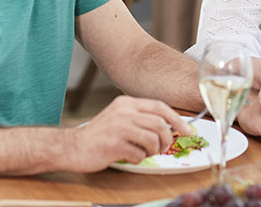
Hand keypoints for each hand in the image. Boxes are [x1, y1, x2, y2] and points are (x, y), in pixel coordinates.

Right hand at [67, 95, 191, 171]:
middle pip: (160, 123)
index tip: (187, 130)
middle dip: (167, 139)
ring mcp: (118, 127)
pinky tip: (129, 156)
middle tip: (164, 147)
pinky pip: (139, 154)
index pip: (160, 106)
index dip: (177, 119)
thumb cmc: (99, 135)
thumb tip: (169, 126)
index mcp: (126, 102)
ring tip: (145, 152)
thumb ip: (140, 118)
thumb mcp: (119, 117)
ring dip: (154, 150)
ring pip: (153, 139)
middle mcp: (124, 112)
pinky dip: (139, 158)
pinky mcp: (114, 144)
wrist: (72, 146)